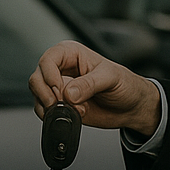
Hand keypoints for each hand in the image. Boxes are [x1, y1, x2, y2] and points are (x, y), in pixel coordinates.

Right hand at [30, 40, 160, 136]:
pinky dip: (53, 116)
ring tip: (75, 110)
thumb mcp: (111, 79)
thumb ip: (89, 84)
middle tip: (62, 103)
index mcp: (72, 54)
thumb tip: (68, 93)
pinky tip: (72, 116)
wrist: (132, 107)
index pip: (48, 59)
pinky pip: (44, 110)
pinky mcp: (61, 105)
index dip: (49, 75)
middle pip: (37, 78)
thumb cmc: (125, 85)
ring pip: (38, 95)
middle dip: (46, 93)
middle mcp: (62, 69)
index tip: (60, 90)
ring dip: (51, 106)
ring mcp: (59, 88)